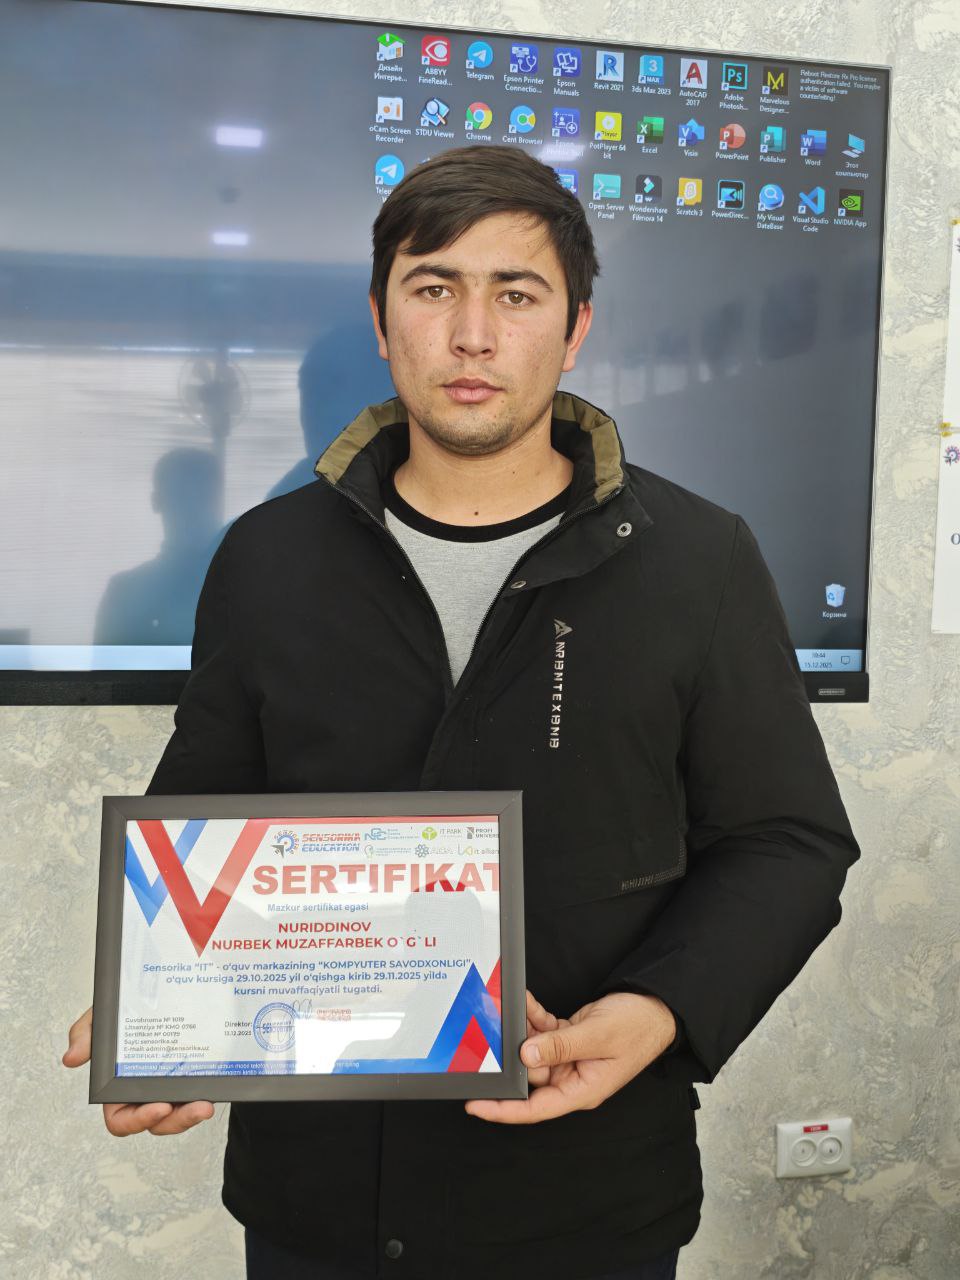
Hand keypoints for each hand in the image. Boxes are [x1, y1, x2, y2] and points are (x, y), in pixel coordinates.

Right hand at [63, 1006, 214, 1136]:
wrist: (162, 986)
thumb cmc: (127, 1010)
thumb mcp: (103, 1016)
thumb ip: (86, 1034)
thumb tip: (71, 1058)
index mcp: (119, 1088)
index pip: (123, 1119)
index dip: (139, 1120)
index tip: (160, 1106)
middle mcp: (146, 1092)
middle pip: (159, 1121)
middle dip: (178, 1121)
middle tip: (197, 1108)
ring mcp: (172, 1085)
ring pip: (182, 1113)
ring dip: (194, 1113)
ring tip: (207, 1104)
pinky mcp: (194, 1075)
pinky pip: (200, 1093)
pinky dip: (208, 1093)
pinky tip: (216, 1088)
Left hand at [465, 990, 675, 1124]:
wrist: (656, 1007)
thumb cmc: (638, 1027)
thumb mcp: (598, 1037)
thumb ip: (561, 1046)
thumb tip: (526, 1055)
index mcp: (582, 1090)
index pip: (535, 1108)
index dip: (504, 1110)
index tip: (475, 1106)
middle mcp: (573, 1078)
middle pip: (531, 1075)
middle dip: (511, 1055)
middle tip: (491, 1036)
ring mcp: (570, 1059)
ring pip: (534, 1051)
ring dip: (522, 1031)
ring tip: (510, 1010)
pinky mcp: (569, 1040)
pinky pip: (544, 1032)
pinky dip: (534, 1018)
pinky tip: (525, 1003)